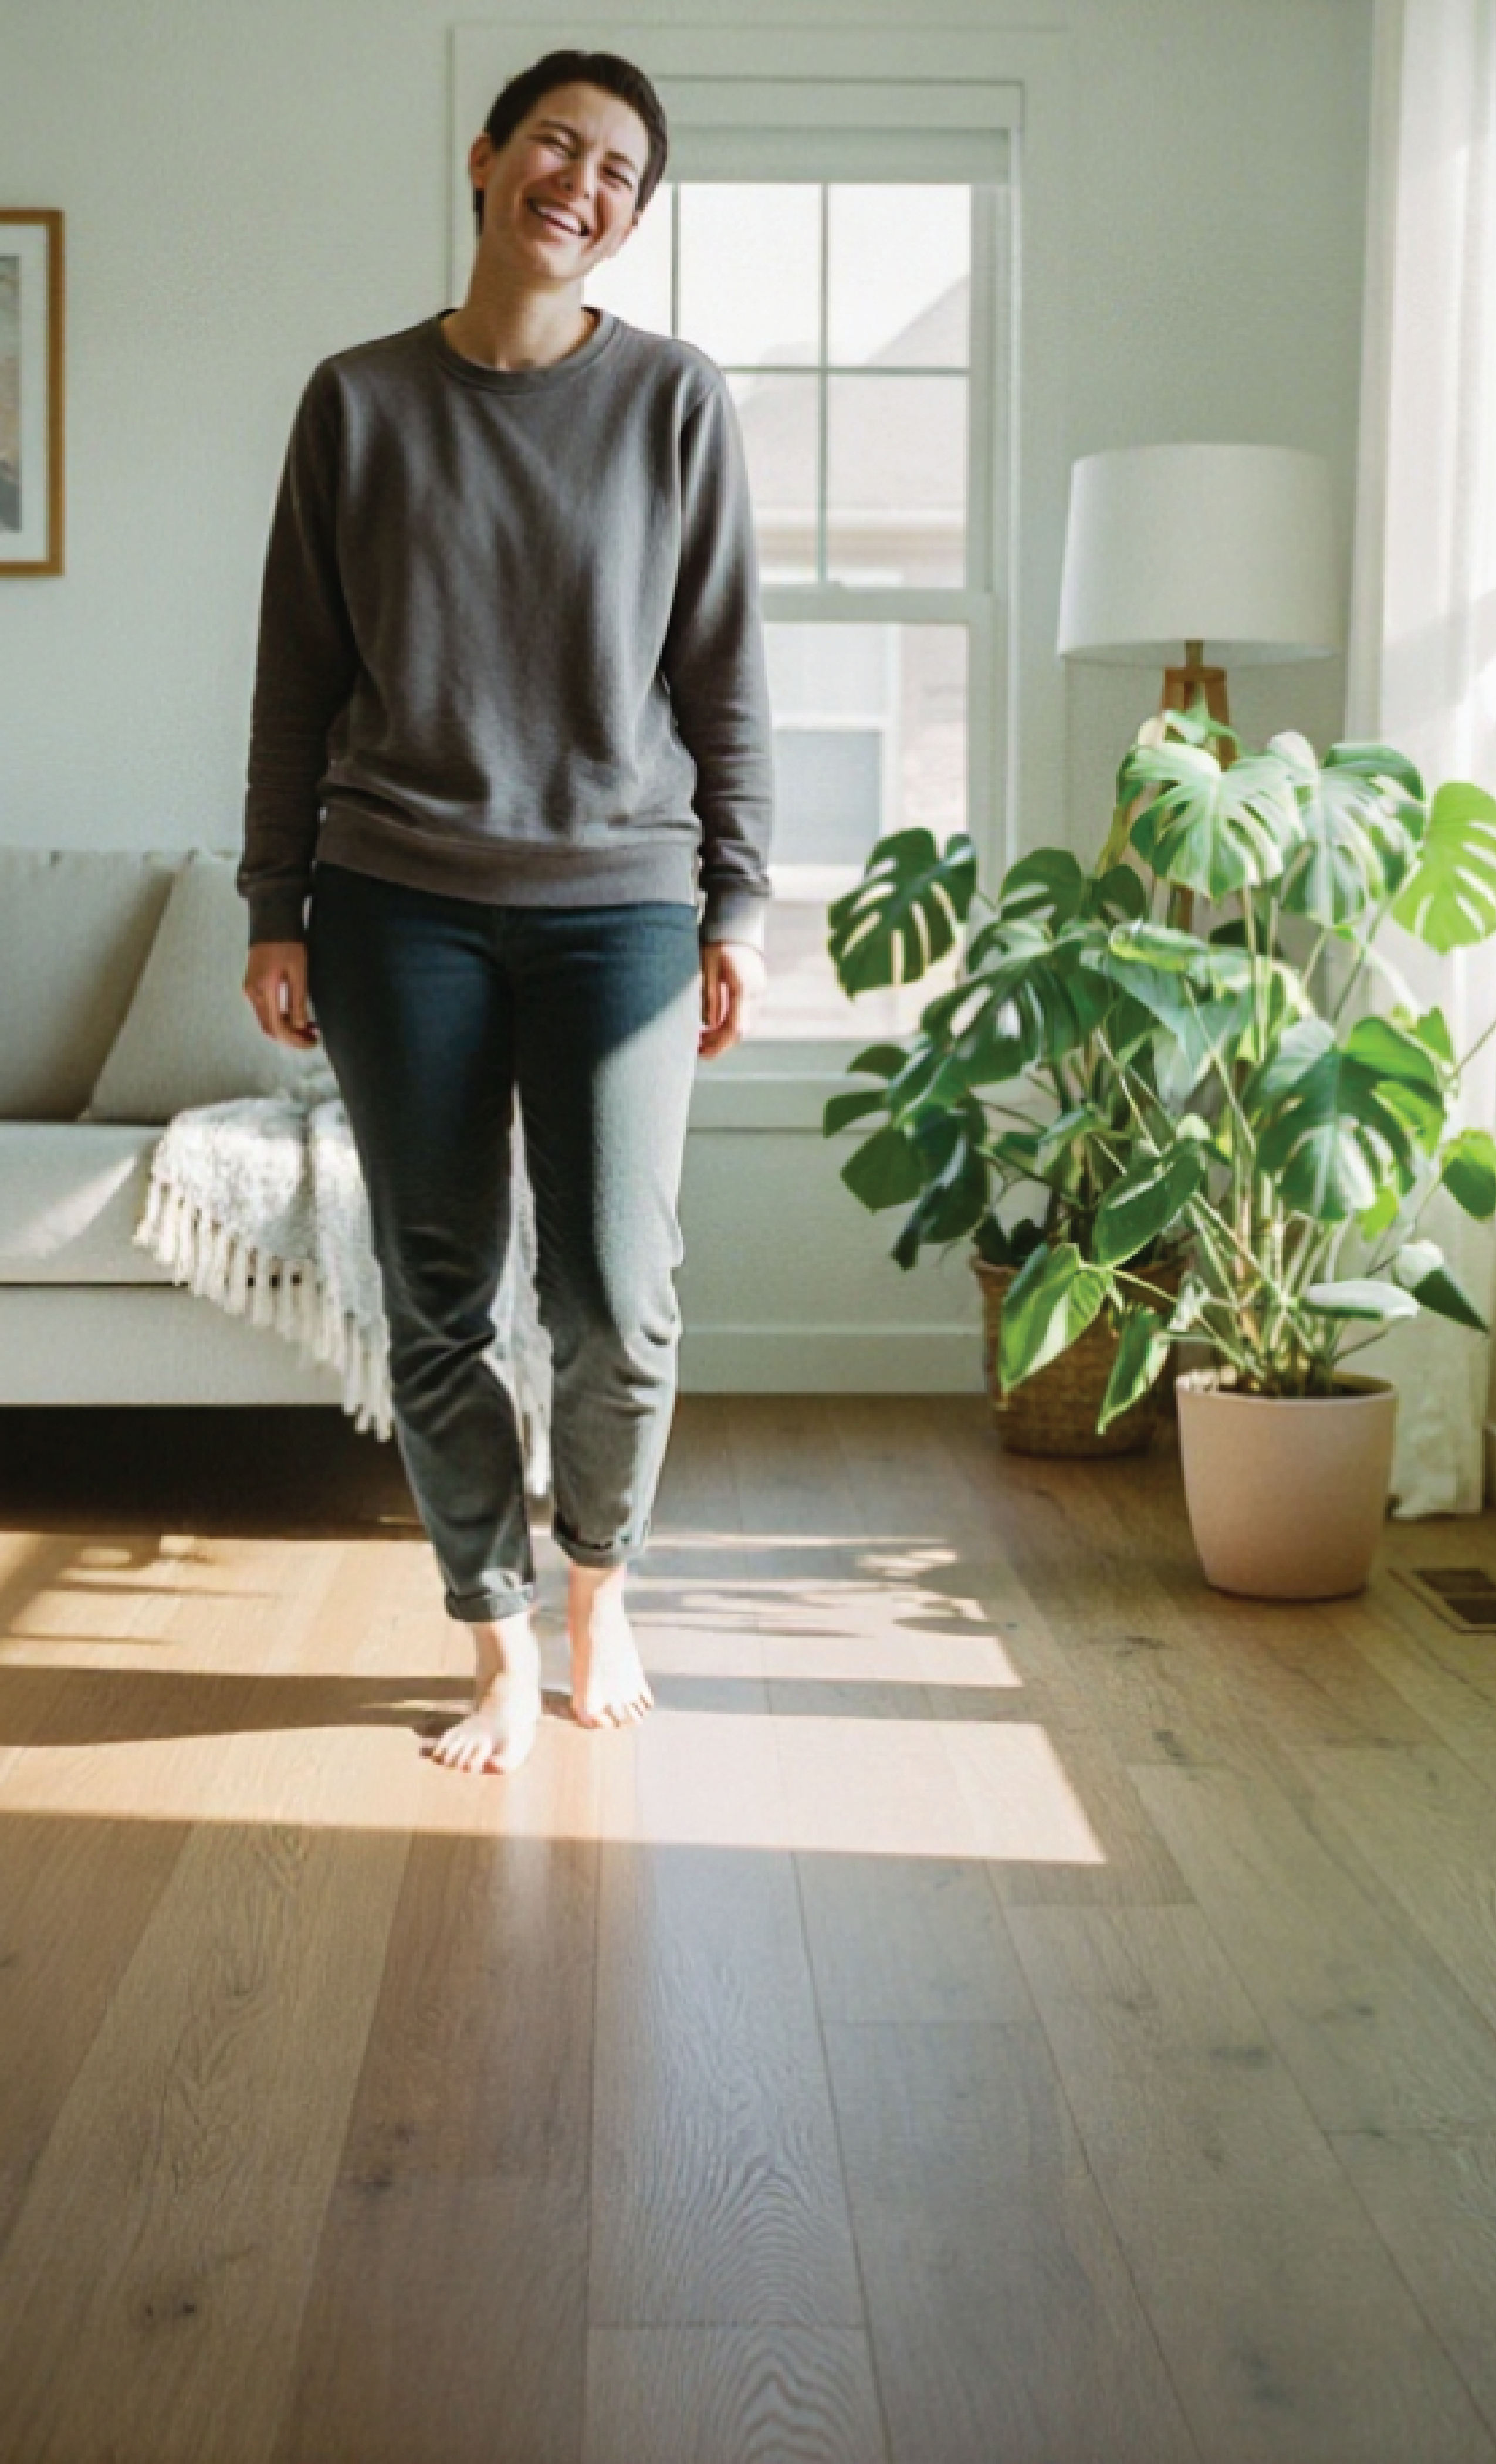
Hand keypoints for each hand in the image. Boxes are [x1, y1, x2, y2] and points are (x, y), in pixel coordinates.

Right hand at [243, 940, 319, 1046]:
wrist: (271, 921)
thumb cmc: (287, 942)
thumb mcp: (298, 971)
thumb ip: (298, 1000)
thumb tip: (301, 1026)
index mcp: (262, 990)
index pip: (277, 1027)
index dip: (296, 1039)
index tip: (313, 1042)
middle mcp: (252, 994)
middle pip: (270, 1028)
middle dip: (291, 1038)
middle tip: (313, 1038)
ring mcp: (250, 990)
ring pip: (267, 1021)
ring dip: (287, 1029)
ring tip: (310, 1028)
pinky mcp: (253, 986)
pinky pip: (266, 1011)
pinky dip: (281, 1018)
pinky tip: (298, 1016)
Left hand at [699, 939, 766, 1058]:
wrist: (738, 923)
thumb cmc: (719, 942)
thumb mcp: (707, 968)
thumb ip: (708, 997)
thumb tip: (707, 1024)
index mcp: (744, 989)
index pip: (735, 1029)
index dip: (718, 1045)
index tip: (701, 1052)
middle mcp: (755, 994)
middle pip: (741, 1031)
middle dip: (719, 1044)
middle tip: (697, 1049)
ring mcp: (758, 992)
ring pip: (743, 1024)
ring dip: (723, 1035)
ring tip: (701, 1038)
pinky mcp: (755, 990)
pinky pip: (743, 1014)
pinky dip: (728, 1023)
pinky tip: (712, 1024)